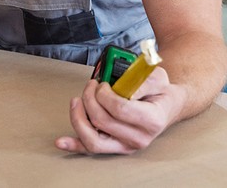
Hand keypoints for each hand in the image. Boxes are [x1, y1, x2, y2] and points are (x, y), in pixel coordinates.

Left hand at [55, 67, 183, 154]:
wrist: (165, 105)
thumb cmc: (158, 91)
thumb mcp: (156, 77)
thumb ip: (139, 80)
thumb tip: (120, 85)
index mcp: (151, 120)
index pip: (119, 109)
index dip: (105, 94)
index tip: (103, 84)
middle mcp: (139, 138)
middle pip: (101, 121)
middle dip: (90, 99)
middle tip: (91, 86)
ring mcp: (125, 146)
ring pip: (93, 139)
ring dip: (78, 117)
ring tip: (77, 100)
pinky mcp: (114, 147)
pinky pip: (90, 149)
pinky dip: (74, 145)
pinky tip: (61, 141)